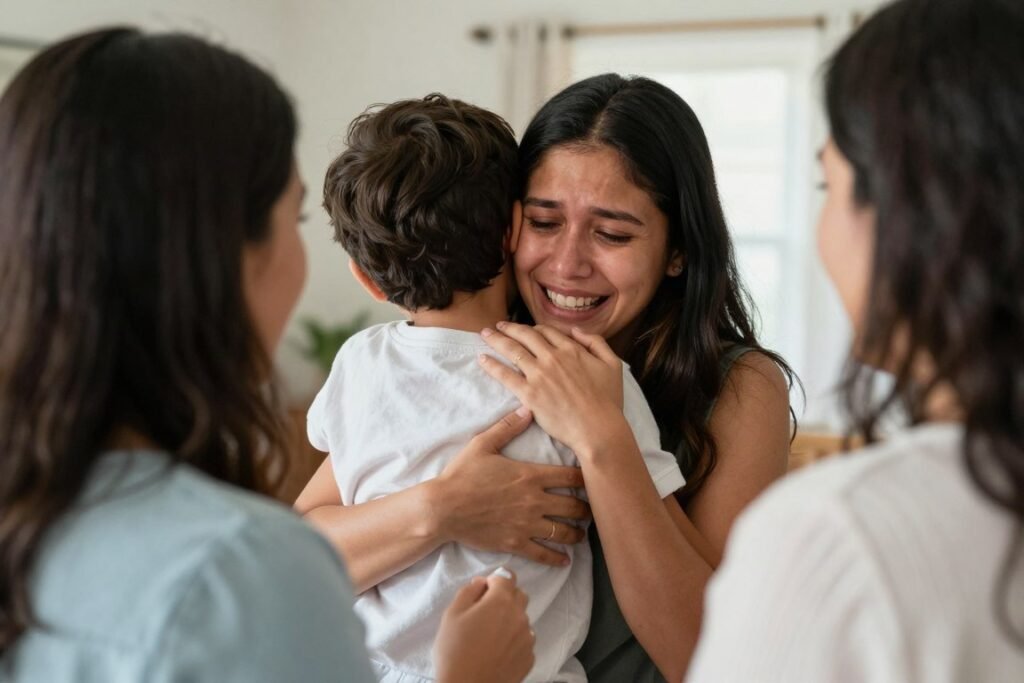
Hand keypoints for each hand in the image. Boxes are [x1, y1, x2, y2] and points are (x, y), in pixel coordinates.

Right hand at [433, 408, 590, 565]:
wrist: (443, 508)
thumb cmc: (462, 475)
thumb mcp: (483, 444)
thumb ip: (507, 427)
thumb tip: (527, 408)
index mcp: (530, 475)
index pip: (571, 477)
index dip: (586, 479)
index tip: (593, 481)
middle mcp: (534, 501)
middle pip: (574, 506)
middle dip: (587, 509)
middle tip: (592, 510)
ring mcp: (527, 524)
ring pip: (563, 532)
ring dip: (577, 534)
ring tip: (581, 534)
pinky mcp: (516, 542)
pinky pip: (544, 553)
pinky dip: (557, 558)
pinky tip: (565, 559)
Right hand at [434, 571, 534, 682]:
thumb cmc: (454, 651)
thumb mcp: (452, 614)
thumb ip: (469, 591)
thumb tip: (481, 583)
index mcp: (501, 602)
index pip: (507, 576)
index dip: (494, 580)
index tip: (483, 592)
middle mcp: (520, 616)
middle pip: (519, 595)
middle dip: (505, 597)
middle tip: (485, 612)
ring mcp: (527, 638)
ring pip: (522, 619)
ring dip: (510, 620)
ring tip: (490, 636)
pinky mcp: (529, 658)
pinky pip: (524, 640)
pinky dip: (514, 640)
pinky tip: (497, 651)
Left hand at [479, 323, 626, 453]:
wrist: (598, 428)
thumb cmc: (608, 401)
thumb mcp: (612, 364)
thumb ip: (596, 342)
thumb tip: (576, 331)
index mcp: (572, 350)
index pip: (547, 332)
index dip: (535, 329)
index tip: (526, 329)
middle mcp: (553, 357)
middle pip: (526, 336)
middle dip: (510, 328)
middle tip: (499, 326)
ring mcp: (539, 375)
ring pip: (513, 350)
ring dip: (497, 340)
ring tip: (485, 334)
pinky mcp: (529, 393)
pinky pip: (505, 375)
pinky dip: (492, 365)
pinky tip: (482, 359)